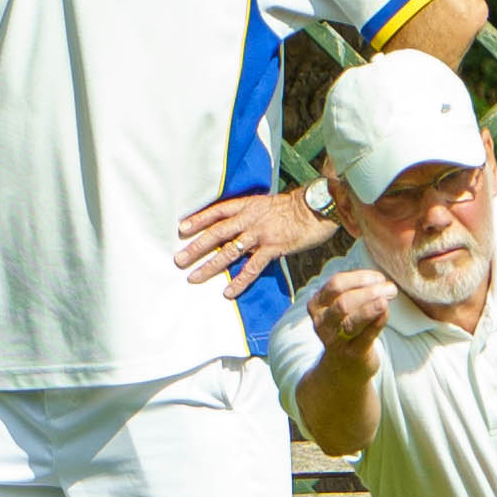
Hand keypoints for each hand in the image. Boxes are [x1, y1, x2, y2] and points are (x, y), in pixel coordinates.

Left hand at [178, 188, 335, 296]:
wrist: (317, 209)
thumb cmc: (295, 208)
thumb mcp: (268, 204)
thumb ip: (251, 213)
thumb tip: (238, 226)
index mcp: (248, 205)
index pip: (217, 211)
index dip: (198, 219)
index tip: (181, 229)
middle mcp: (250, 219)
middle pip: (217, 233)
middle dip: (196, 247)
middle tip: (179, 259)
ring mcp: (261, 234)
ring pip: (229, 251)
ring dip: (210, 266)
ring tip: (194, 277)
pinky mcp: (274, 248)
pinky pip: (253, 267)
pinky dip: (240, 281)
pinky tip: (228, 292)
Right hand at [303, 268, 394, 357]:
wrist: (343, 365)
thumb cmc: (347, 326)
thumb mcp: (342, 306)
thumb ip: (356, 290)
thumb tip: (381, 281)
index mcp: (317, 304)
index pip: (336, 285)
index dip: (359, 278)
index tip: (379, 278)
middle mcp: (322, 323)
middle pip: (343, 303)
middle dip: (369, 292)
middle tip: (390, 288)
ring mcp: (335, 341)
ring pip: (351, 322)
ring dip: (372, 307)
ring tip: (387, 298)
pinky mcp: (353, 354)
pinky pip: (366, 336)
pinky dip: (378, 323)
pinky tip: (386, 313)